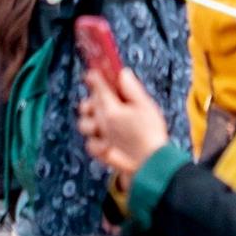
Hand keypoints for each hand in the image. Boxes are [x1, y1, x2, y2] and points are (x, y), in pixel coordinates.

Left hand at [77, 59, 166, 175]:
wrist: (151, 163)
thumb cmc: (151, 133)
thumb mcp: (146, 105)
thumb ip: (132, 89)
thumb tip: (122, 74)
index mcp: (112, 110)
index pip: (99, 89)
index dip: (95, 78)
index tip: (92, 72)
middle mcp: (102, 124)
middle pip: (89, 105)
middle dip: (93, 97)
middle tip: (102, 93)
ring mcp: (101, 139)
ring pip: (84, 125)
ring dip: (89, 118)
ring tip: (100, 115)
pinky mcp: (103, 153)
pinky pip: (90, 144)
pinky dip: (93, 138)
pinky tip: (103, 136)